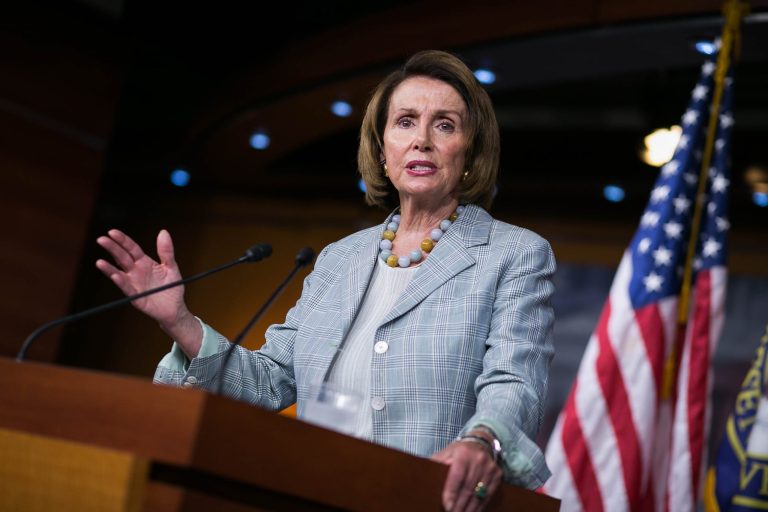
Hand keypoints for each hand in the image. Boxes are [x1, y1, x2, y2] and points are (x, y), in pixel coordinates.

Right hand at [95, 229, 198, 346]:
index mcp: (144, 262)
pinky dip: (121, 282)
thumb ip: (166, 251)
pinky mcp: (135, 296)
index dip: (122, 240)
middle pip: (122, 257)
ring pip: (119, 273)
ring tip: (99, 262)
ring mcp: (134, 283)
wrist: (175, 308)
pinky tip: (116, 276)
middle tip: (101, 240)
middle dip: (112, 248)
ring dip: (109, 268)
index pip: (131, 248)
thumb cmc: (172, 287)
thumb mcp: (171, 266)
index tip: (112, 232)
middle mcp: (136, 271)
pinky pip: (127, 288)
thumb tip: (163, 232)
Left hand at [431, 438, 502, 510]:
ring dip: (469, 509)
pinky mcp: (498, 475)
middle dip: (459, 505)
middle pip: (468, 488)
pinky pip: (488, 495)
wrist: (481, 442)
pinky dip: (479, 506)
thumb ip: (438, 464)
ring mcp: (490, 468)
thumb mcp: (447, 453)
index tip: (446, 506)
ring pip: (478, 494)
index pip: (457, 477)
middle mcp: (479, 459)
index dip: (451, 493)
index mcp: (463, 453)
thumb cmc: (459, 451)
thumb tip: (425, 477)